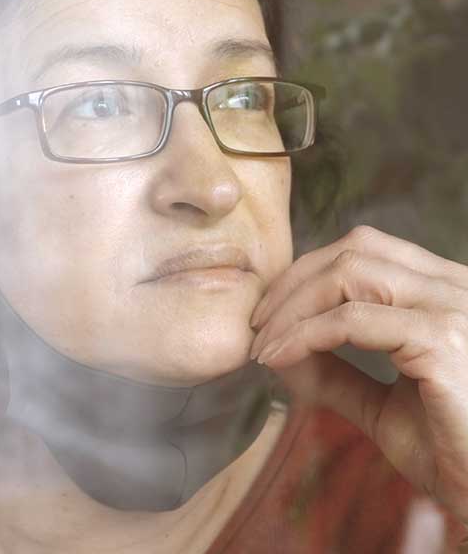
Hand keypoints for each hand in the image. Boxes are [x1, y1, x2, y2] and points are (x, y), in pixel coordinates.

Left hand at [248, 225, 467, 523]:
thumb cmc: (451, 454)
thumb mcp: (381, 404)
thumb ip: (334, 372)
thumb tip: (274, 347)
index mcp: (447, 295)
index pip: (367, 250)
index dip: (307, 274)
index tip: (268, 315)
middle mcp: (457, 289)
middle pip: (354, 250)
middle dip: (292, 284)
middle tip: (256, 327)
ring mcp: (455, 310)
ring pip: (349, 273)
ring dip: (292, 307)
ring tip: (263, 345)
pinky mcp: (443, 342)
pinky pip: (351, 321)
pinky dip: (303, 335)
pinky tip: (278, 358)